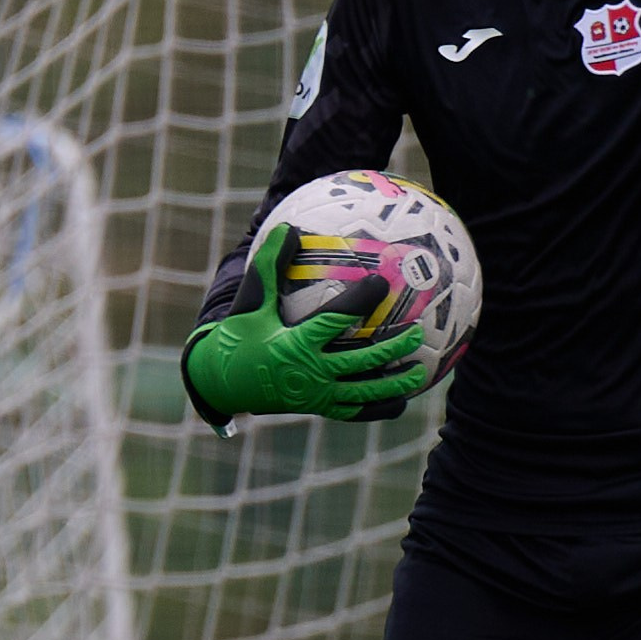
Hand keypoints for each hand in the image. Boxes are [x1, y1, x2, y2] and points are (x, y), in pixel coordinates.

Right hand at [182, 225, 431, 422]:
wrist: (220, 381)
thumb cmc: (238, 335)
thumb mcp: (251, 301)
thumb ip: (270, 265)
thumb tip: (288, 227)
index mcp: (294, 343)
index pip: (335, 319)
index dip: (360, 300)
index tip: (382, 282)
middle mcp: (308, 372)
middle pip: (359, 360)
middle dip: (390, 347)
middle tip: (416, 331)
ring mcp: (315, 395)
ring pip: (362, 392)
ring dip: (393, 384)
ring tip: (420, 374)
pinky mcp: (318, 409)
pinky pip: (354, 412)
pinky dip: (378, 408)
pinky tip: (401, 401)